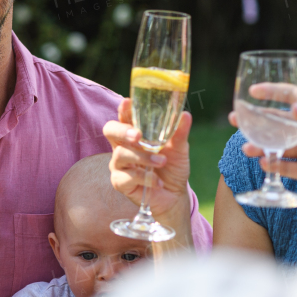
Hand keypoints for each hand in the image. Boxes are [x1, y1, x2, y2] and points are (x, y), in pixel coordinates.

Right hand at [104, 100, 192, 218]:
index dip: (123, 109)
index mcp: (134, 134)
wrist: (174, 195)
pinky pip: (126, 177)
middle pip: (110, 130)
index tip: (128, 102)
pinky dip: (144, 178)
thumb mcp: (179, 149)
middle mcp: (122, 146)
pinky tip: (158, 181)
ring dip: (143, 158)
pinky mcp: (120, 182)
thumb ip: (179, 133)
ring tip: (162, 162)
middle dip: (122, 130)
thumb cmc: (173, 168)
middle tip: (138, 135)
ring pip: (121, 154)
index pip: (124, 117)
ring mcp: (119, 164)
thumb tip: (185, 115)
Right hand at [231, 85, 296, 228]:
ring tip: (246, 147)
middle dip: (258, 119)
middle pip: (282, 122)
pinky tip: (262, 164)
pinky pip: (290, 169)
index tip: (253, 91)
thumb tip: (292, 110)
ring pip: (281, 146)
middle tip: (236, 118)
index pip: (296, 97)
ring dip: (262, 145)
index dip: (274, 92)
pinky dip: (275, 167)